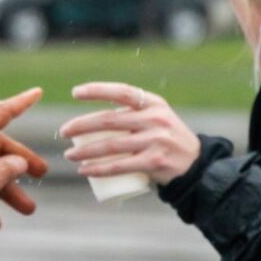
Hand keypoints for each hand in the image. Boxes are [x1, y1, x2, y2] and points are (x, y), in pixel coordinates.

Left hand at [60, 82, 199, 184]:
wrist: (197, 166)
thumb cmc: (166, 139)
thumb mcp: (157, 117)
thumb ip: (132, 112)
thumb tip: (90, 117)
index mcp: (154, 104)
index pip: (121, 92)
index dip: (97, 90)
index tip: (75, 93)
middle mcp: (155, 119)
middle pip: (109, 121)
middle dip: (81, 125)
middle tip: (63, 132)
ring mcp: (156, 141)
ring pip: (110, 146)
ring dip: (85, 151)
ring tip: (69, 156)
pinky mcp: (154, 162)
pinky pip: (119, 166)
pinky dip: (98, 169)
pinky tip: (84, 170)